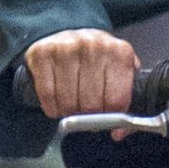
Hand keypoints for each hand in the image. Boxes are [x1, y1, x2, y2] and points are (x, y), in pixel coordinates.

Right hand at [23, 29, 141, 115]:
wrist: (70, 34)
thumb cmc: (96, 60)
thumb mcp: (119, 74)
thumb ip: (125, 103)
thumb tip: (119, 133)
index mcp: (119, 52)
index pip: (116, 100)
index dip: (111, 117)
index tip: (107, 117)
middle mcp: (94, 46)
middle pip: (91, 105)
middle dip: (89, 116)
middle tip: (87, 112)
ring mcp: (66, 47)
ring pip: (68, 103)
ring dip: (69, 112)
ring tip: (73, 104)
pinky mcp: (43, 53)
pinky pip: (47, 95)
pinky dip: (52, 106)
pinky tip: (57, 101)